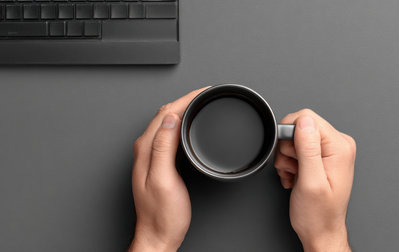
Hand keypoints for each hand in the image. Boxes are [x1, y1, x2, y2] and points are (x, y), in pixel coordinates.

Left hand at [129, 87, 208, 251]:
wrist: (158, 234)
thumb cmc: (162, 214)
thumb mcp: (163, 179)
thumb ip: (164, 147)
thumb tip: (170, 119)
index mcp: (146, 149)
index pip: (165, 113)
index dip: (185, 98)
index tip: (202, 91)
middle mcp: (146, 149)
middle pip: (165, 114)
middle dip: (185, 100)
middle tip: (205, 94)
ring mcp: (152, 156)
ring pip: (167, 123)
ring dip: (183, 110)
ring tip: (200, 103)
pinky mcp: (160, 163)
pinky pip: (170, 135)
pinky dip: (182, 124)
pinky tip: (190, 125)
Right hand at [274, 109, 355, 251]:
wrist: (320, 230)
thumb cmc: (318, 214)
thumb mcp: (310, 182)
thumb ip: (307, 148)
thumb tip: (303, 121)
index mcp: (339, 146)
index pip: (306, 118)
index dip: (290, 136)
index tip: (293, 157)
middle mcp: (337, 145)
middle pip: (299, 127)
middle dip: (288, 149)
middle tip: (295, 169)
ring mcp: (329, 150)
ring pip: (294, 138)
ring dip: (287, 158)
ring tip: (296, 175)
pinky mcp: (319, 156)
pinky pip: (296, 148)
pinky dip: (290, 163)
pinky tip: (296, 176)